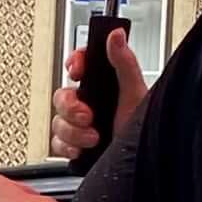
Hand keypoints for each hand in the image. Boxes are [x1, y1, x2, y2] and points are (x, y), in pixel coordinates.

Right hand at [51, 20, 149, 164]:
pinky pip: (57, 143)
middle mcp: (92, 104)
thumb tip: (116, 35)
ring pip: (58, 121)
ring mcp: (81, 126)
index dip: (75, 63)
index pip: (82, 64)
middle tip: (88, 115)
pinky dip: (67, 147)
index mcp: (106, 86)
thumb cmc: (144, 133)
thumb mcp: (136, 95)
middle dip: (71, 107)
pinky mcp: (75, 146)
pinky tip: (83, 149)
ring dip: (72, 131)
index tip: (78, 71)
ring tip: (93, 138)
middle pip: (62, 94)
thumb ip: (125, 64)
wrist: (144, 166)